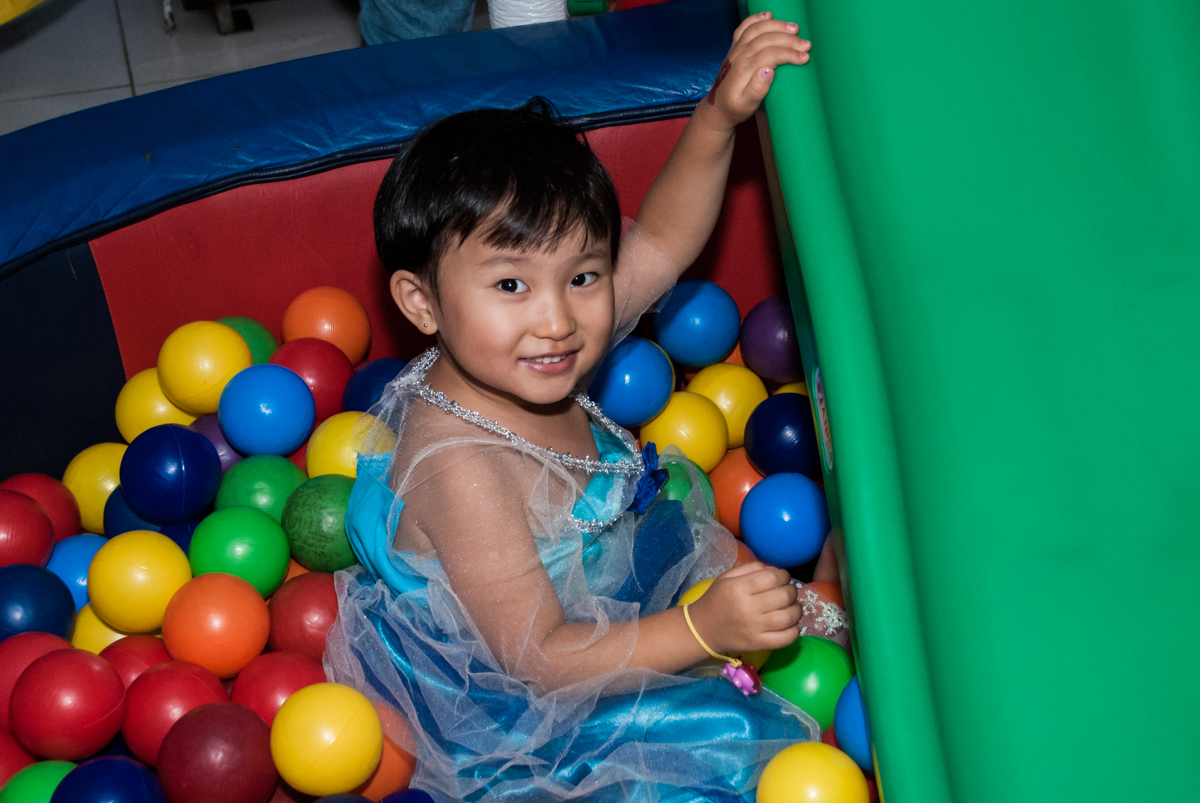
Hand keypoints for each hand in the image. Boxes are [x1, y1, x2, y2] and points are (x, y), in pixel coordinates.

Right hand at [687, 561, 800, 654]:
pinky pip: (785, 639)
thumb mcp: (727, 577)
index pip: (772, 577)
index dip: (784, 575)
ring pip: (788, 617)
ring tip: (793, 607)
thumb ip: (751, 568)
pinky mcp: (758, 644)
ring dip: (797, 609)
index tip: (783, 577)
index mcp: (739, 588)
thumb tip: (776, 570)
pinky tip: (791, 624)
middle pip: (784, 596)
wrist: (702, 629)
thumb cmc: (716, 599)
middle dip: (792, 591)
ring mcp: (754, 628)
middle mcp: (748, 608)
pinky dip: (794, 631)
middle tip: (788, 591)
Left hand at [700, 12, 811, 132]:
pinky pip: (744, 27)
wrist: (717, 107)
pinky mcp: (735, 47)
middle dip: (789, 40)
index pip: (770, 54)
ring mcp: (736, 49)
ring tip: (795, 28)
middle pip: (766, 39)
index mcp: (744, 70)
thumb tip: (768, 71)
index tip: (804, 58)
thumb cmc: (735, 108)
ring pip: (757, 29)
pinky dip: (756, 19)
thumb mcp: (746, 106)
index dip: (789, 54)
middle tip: (806, 44)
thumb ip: (757, 90)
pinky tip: (768, 15)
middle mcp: (739, 56)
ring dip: (777, 25)